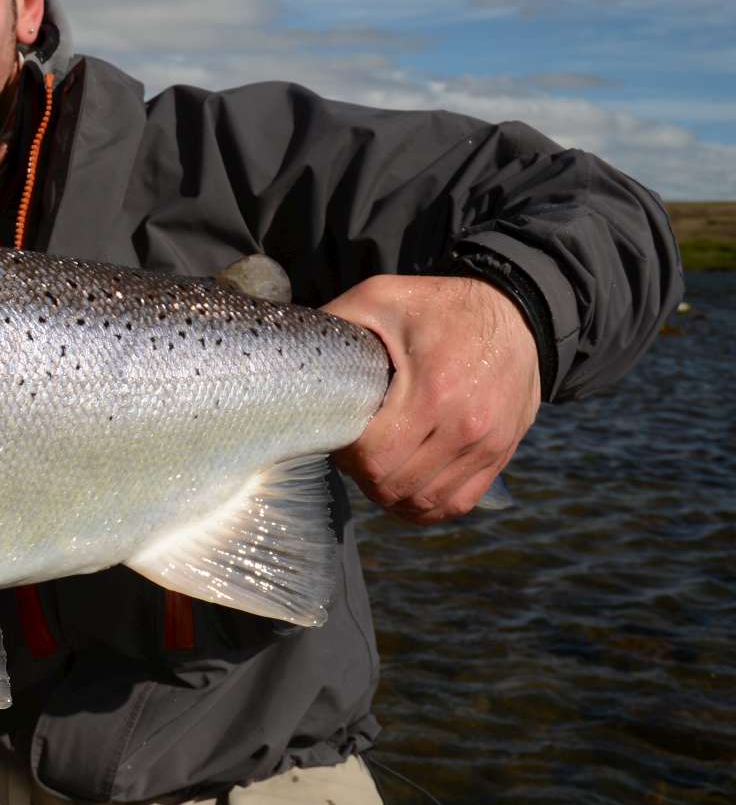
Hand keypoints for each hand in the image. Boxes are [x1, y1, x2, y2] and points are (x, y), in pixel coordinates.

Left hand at [324, 274, 540, 524]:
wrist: (517, 313)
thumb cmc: (440, 307)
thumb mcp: (381, 298)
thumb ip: (335, 321)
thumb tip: (287, 347)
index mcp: (434, 390)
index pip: (374, 458)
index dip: (346, 456)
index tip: (339, 437)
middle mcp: (465, 425)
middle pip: (393, 486)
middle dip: (363, 476)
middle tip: (354, 453)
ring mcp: (487, 446)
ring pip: (423, 502)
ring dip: (390, 494)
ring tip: (377, 468)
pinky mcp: (500, 456)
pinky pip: (456, 504)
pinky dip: (425, 505)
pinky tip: (405, 487)